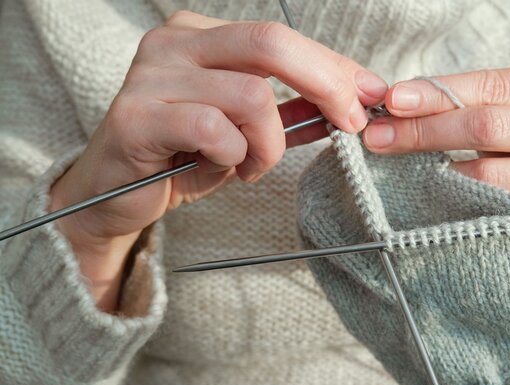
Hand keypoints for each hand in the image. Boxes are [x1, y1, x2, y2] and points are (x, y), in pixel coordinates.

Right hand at [51, 10, 386, 310]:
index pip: (281, 37)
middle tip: (348, 125)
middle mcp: (174, 43)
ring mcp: (152, 75)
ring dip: (269, 144)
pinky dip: (234, 157)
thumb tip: (349, 102)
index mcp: (200, 36)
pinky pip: (215, 130)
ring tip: (252, 165)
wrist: (114, 196)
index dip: (333, 66)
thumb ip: (290, 112)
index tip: (370, 95)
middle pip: (271, 43)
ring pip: (251, 96)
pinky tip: (225, 169)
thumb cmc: (181, 158)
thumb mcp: (246, 131)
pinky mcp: (138, 115)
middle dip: (326, 85)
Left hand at [362, 63, 509, 300]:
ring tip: (401, 169)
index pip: (492, 86)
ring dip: (436, 174)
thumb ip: (463, 99)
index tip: (393, 100)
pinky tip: (434, 196)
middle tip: (381, 138)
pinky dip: (460, 205)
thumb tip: (397, 102)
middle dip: (426, 131)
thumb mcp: (509, 106)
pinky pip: (498, 213)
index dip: (437, 93)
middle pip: (489, 127)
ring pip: (490, 176)